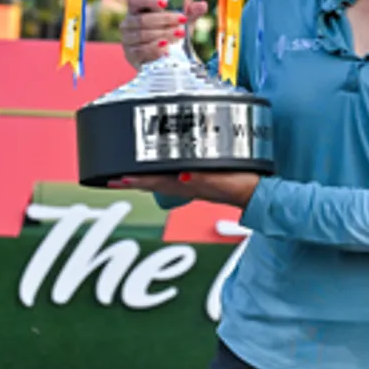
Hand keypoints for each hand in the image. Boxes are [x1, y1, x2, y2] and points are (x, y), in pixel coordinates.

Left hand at [108, 171, 260, 209]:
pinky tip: (157, 172)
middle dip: (130, 180)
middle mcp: (188, 185)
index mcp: (190, 184)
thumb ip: (205, 178)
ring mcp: (193, 185)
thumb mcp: (226, 180)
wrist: (259, 196)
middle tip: (109, 177)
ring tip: (124, 176)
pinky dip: (158, 176)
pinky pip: (172, 179)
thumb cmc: (245, 188)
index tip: (116, 176)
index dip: (136, 178)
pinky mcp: (200, 181)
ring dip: (141, 179)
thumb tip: (183, 175)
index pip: (156, 181)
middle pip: (152, 183)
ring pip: (160, 181)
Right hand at [119, 0, 209, 70]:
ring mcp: (128, 38)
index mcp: (138, 8)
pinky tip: (166, 48)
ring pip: (142, 34)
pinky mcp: (131, 54)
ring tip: (180, 34)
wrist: (163, 59)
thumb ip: (190, 12)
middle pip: (142, 18)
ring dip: (163, 33)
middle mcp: (129, 21)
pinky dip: (155, 48)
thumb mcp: (181, 22)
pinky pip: (141, 50)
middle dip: (165, 18)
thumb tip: (202, 5)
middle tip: (182, 19)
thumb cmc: (169, 33)